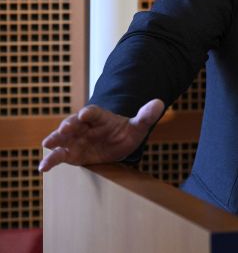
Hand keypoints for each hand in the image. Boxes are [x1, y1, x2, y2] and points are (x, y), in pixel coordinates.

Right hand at [39, 99, 164, 171]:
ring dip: (54, 141)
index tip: (86, 114)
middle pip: (73, 123)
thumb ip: (145, 115)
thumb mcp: (138, 125)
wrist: (116, 144)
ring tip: (47, 145)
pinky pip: (59, 156)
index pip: (94, 112)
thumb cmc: (125, 132)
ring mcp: (76, 139)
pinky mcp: (71, 153)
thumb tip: (160, 103)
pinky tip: (42, 168)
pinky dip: (50, 161)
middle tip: (63, 129)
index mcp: (100, 117)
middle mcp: (84, 126)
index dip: (90, 112)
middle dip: (68, 125)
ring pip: (62, 138)